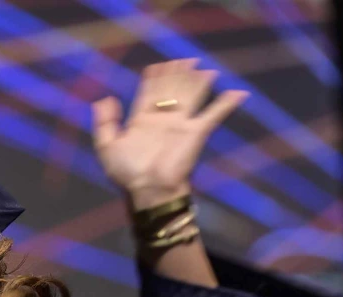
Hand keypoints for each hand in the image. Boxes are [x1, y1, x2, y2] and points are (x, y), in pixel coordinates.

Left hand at [91, 59, 248, 209]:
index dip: (154, 77)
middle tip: (183, 60)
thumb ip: (104, 123)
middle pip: (171, 89)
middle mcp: (163, 118)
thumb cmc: (127, 173)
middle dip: (176, 73)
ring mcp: (181, 124)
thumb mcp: (107, 147)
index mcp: (142, 119)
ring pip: (191, 95)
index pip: (150, 92)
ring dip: (196, 80)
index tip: (157, 65)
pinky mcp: (196, 133)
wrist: (148, 189)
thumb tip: (104, 99)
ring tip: (200, 66)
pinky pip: (213, 115)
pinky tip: (238, 92)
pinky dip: (226, 104)